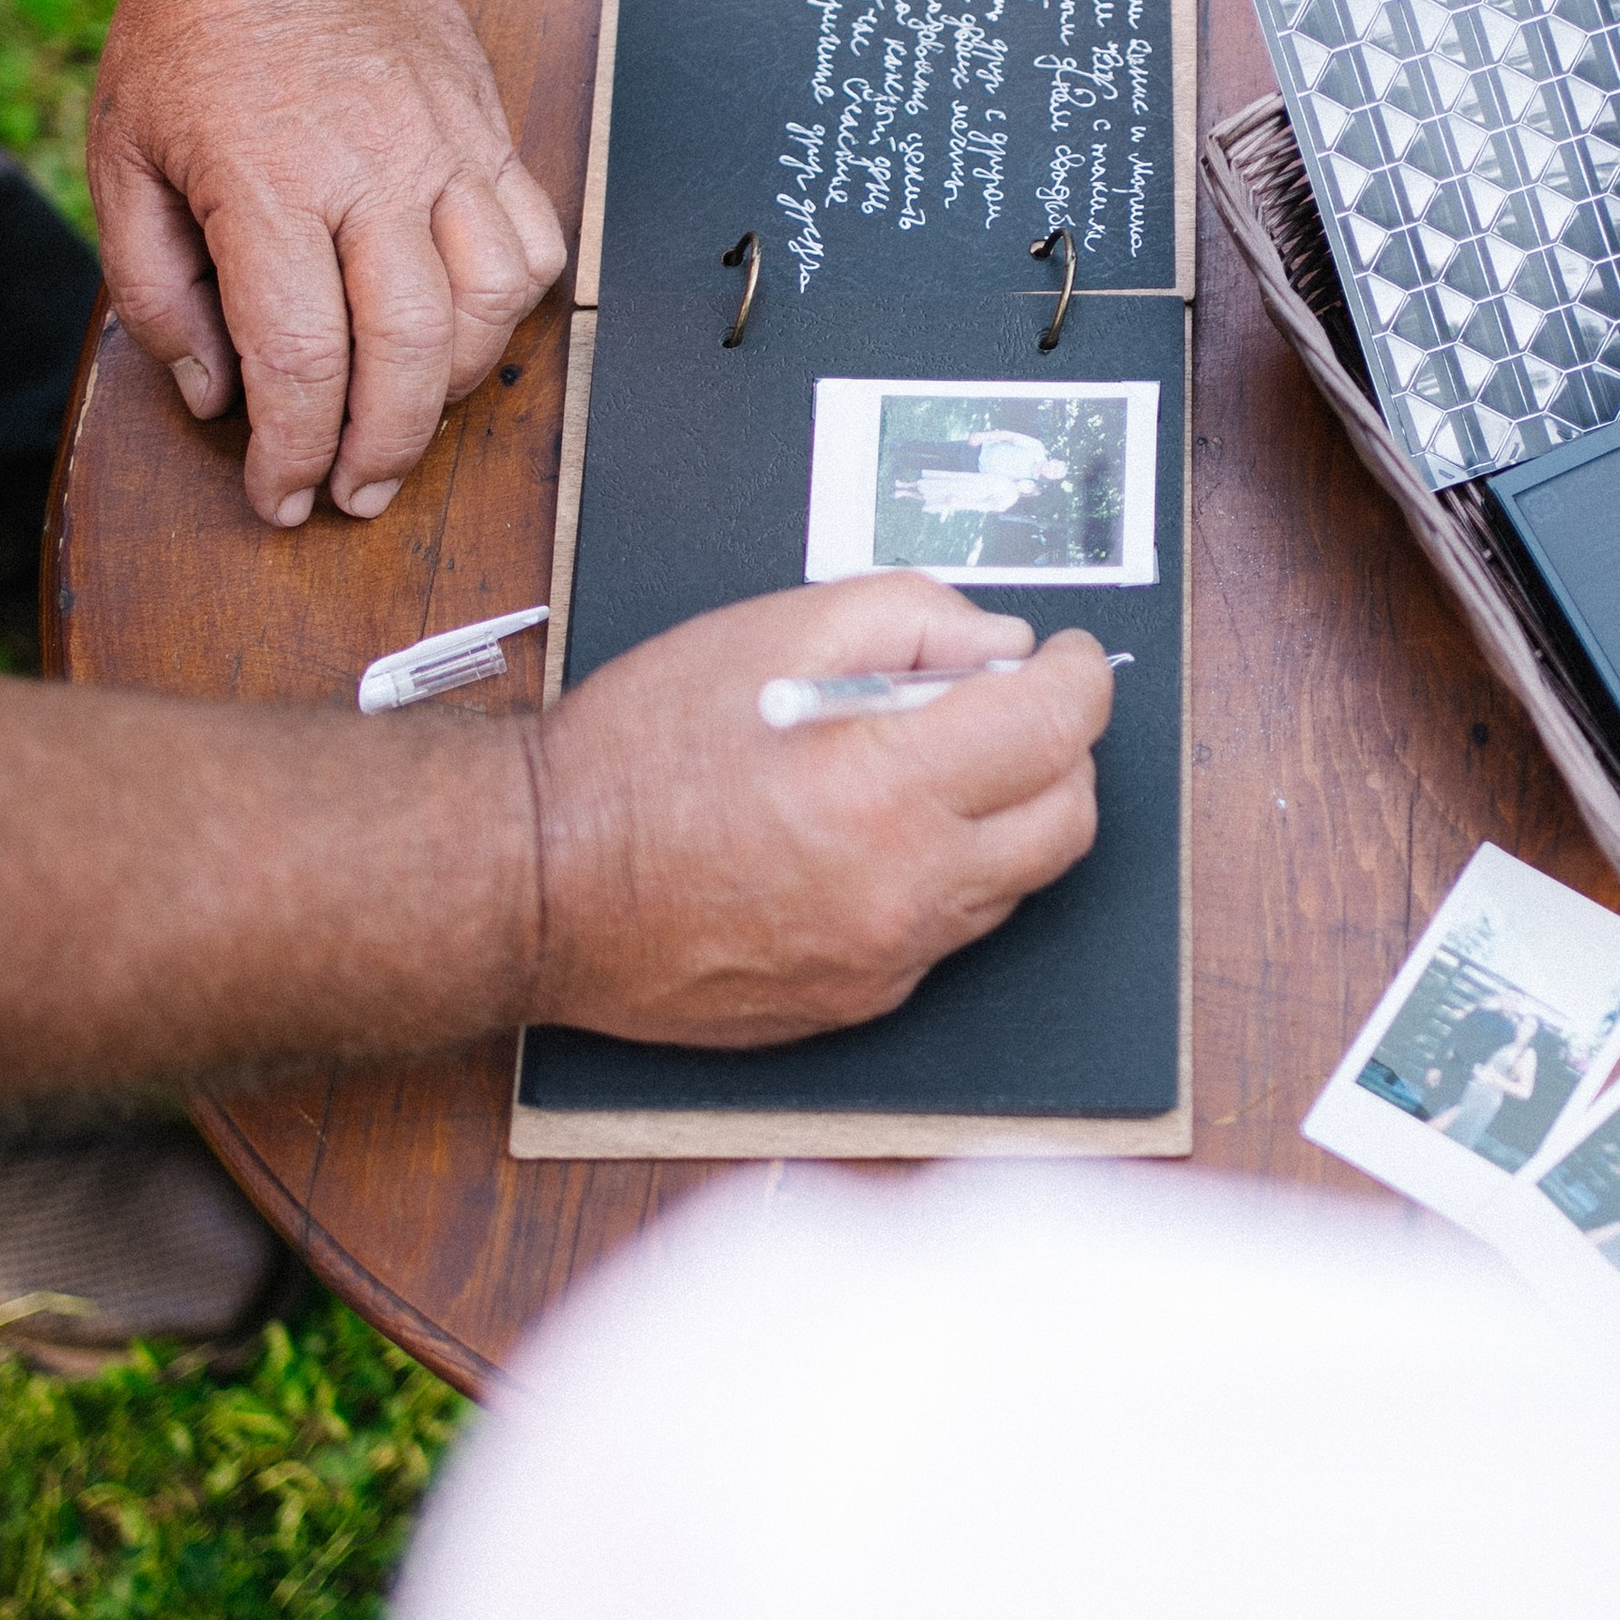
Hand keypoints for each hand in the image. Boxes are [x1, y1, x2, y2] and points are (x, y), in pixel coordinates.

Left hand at [90, 0, 568, 526]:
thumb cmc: (192, 40)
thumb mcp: (122, 161)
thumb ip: (156, 290)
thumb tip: (213, 393)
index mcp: (267, 184)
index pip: (301, 356)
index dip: (297, 450)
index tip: (283, 496)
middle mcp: (369, 173)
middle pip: (408, 351)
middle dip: (384, 448)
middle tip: (355, 494)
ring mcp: (444, 152)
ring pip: (488, 308)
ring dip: (453, 391)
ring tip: (408, 422)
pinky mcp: (489, 135)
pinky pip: (534, 245)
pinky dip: (511, 310)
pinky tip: (465, 333)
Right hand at [529, 577, 1112, 1045]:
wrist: (538, 882)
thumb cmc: (633, 755)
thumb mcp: (771, 627)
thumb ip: (911, 616)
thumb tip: (999, 646)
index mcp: (887, 784)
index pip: (1059, 725)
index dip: (1081, 674)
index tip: (1067, 658)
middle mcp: (904, 887)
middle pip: (1069, 819)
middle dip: (1060, 751)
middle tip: (1010, 710)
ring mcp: (887, 959)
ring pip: (1016, 884)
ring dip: (1003, 818)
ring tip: (923, 769)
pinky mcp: (861, 1003)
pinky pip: (949, 934)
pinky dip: (942, 878)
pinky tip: (873, 837)